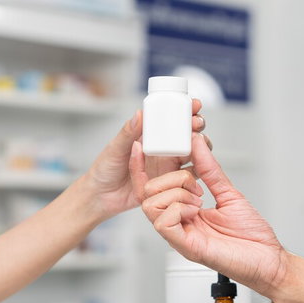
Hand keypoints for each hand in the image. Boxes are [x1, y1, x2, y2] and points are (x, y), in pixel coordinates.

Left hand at [86, 99, 205, 219]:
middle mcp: (162, 149)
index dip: (185, 110)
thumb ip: (128, 133)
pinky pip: (190, 175)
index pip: (172, 119)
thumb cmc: (104, 171)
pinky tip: (201, 164)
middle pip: (187, 134)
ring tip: (200, 142)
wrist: (102, 198)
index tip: (193, 105)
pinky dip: (199, 168)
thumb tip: (140, 114)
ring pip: (194, 152)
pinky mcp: (171, 183)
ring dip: (201, 146)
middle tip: (197, 124)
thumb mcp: (114, 149)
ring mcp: (168, 166)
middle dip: (197, 126)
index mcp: (150, 136)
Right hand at [130, 133, 286, 295]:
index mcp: (182, 212)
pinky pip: (163, 223)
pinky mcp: (185, 246)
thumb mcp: (228, 193)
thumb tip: (197, 144)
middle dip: (171, 179)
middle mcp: (177, 223)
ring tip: (199, 201)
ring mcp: (179, 235)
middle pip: (146, 193)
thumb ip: (209, 170)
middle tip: (197, 188)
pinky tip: (196, 212)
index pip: (151, 189)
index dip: (140, 168)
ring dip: (176, 194)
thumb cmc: (250, 235)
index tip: (140, 147)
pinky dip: (179, 209)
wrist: (268, 260)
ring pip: (150, 205)